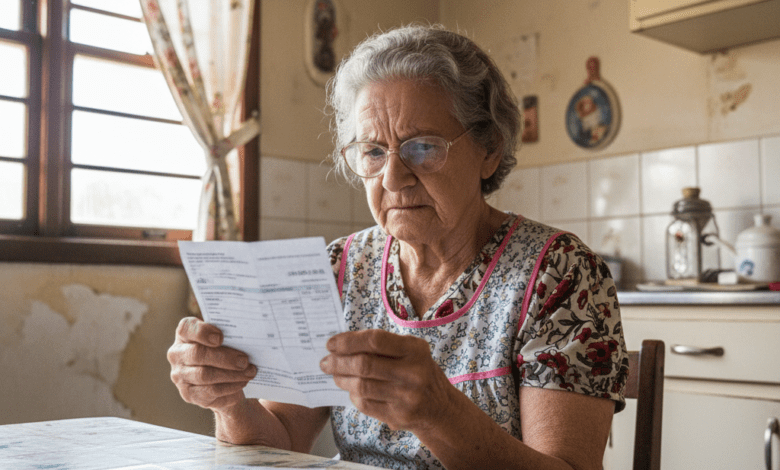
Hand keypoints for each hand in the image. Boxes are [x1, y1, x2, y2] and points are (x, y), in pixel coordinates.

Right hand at [167, 317, 255, 410]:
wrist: (221, 380)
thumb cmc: (224, 351)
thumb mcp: (225, 340)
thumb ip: (230, 335)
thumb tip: (248, 337)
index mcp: (185, 335)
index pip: (186, 328)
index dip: (202, 332)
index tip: (220, 337)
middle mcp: (177, 354)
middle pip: (197, 354)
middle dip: (224, 357)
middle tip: (244, 360)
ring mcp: (180, 375)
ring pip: (205, 375)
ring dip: (231, 374)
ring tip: (250, 372)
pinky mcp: (188, 394)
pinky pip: (210, 391)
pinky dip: (230, 386)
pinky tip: (243, 382)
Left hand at [319, 329, 455, 431]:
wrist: (440, 408)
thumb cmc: (418, 372)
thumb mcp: (410, 352)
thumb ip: (382, 346)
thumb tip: (341, 344)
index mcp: (415, 350)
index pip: (375, 340)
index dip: (349, 341)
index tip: (331, 343)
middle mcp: (413, 373)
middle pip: (364, 365)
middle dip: (338, 362)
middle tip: (325, 362)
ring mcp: (406, 397)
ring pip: (361, 386)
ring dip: (341, 379)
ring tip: (334, 375)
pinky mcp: (398, 416)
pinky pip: (365, 404)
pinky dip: (353, 395)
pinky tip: (351, 389)